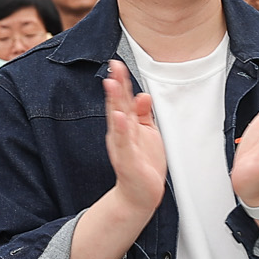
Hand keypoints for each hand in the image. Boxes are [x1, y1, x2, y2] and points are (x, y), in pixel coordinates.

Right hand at [102, 62, 167, 218]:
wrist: (140, 194)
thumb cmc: (143, 163)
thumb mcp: (147, 133)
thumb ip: (143, 114)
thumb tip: (143, 95)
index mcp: (126, 125)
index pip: (123, 99)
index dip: (121, 81)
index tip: (118, 64)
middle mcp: (121, 133)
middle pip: (118, 104)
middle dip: (116, 85)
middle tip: (113, 66)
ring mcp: (122, 146)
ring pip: (118, 120)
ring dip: (114, 102)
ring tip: (112, 84)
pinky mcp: (127, 160)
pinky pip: (124, 143)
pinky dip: (121, 130)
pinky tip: (119, 117)